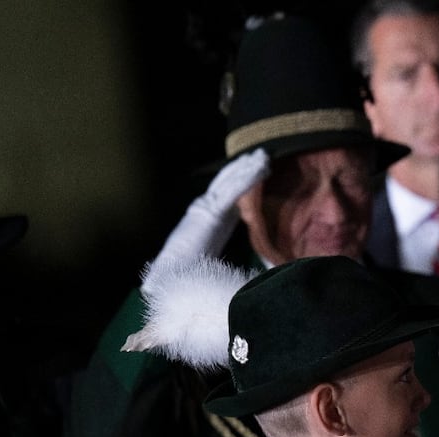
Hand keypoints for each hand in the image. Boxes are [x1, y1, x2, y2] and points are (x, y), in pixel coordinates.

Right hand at [151, 148, 270, 270]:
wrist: (174, 278)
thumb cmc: (191, 274)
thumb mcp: (212, 258)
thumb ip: (224, 251)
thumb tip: (249, 260)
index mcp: (207, 218)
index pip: (226, 193)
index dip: (240, 180)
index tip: (257, 170)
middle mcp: (205, 207)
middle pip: (228, 182)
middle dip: (244, 168)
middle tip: (262, 155)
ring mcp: (206, 207)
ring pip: (231, 182)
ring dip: (248, 168)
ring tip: (264, 157)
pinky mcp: (211, 211)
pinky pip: (233, 191)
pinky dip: (247, 179)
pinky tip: (260, 169)